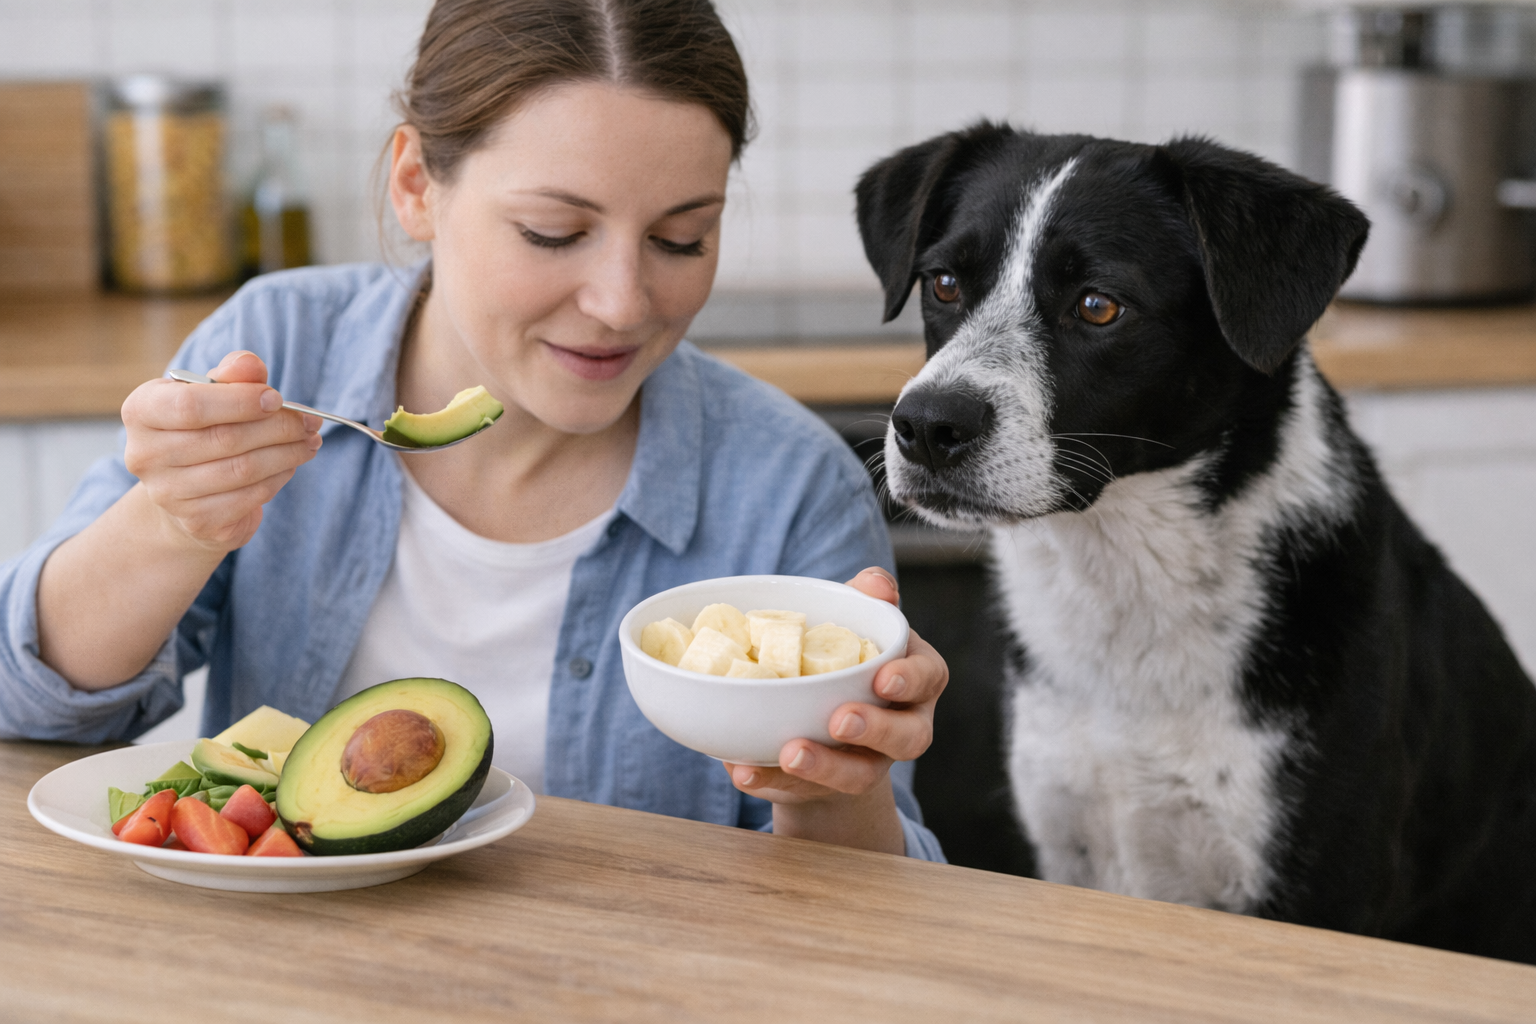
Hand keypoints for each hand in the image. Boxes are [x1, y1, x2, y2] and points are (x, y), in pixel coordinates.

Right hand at [121, 351, 320, 551]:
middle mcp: (145, 455)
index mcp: (141, 412)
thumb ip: (233, 375)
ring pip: (242, 470)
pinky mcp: (197, 521)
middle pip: (225, 438)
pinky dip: (279, 478)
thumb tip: (250, 364)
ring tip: (310, 441)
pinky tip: (290, 465)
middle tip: (311, 422)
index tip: (277, 398)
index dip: (240, 401)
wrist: (186, 490)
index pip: (190, 405)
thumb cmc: (203, 428)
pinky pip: (250, 496)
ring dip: (287, 454)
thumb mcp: (212, 393)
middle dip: (278, 428)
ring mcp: (168, 494)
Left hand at [722, 566, 949, 853]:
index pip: (929, 677)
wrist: (825, 715)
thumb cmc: (847, 656)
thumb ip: (866, 600)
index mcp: (915, 678)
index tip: (884, 678)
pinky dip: (773, 781)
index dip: (911, 680)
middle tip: (839, 720)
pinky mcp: (827, 788)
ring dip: (825, 768)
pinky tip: (744, 770)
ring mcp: (868, 761)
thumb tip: (876, 583)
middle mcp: (902, 724)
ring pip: (859, 776)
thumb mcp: (855, 622)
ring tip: (790, 753)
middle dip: (874, 730)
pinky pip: (804, 791)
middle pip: (907, 738)